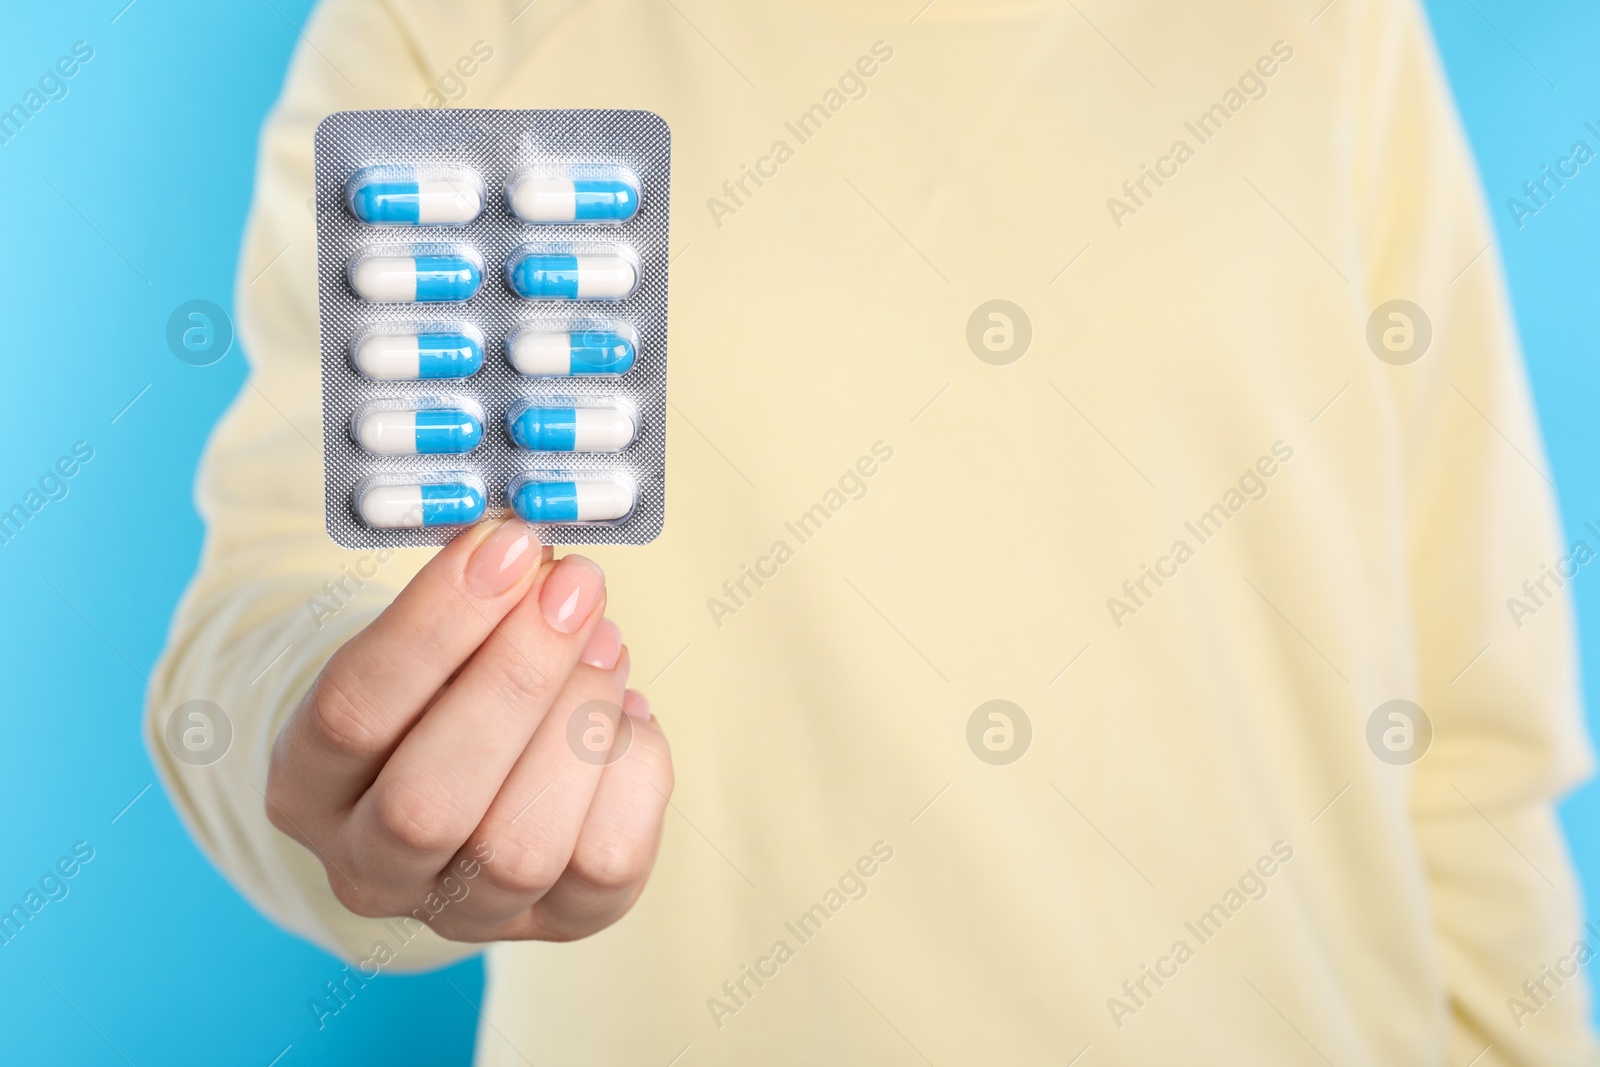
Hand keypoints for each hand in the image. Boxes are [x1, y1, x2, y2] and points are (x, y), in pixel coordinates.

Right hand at [264, 519, 672, 941]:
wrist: (473, 768)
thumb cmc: (440, 686)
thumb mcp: (424, 641)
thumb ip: (466, 602)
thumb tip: (539, 559)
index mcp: (305, 787)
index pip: (350, 712)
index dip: (437, 623)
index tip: (508, 545)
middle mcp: (369, 869)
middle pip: (431, 801)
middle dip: (518, 678)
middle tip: (574, 587)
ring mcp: (465, 913)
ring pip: (522, 846)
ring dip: (580, 722)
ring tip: (602, 643)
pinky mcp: (560, 924)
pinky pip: (608, 862)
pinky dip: (633, 768)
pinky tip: (624, 713)